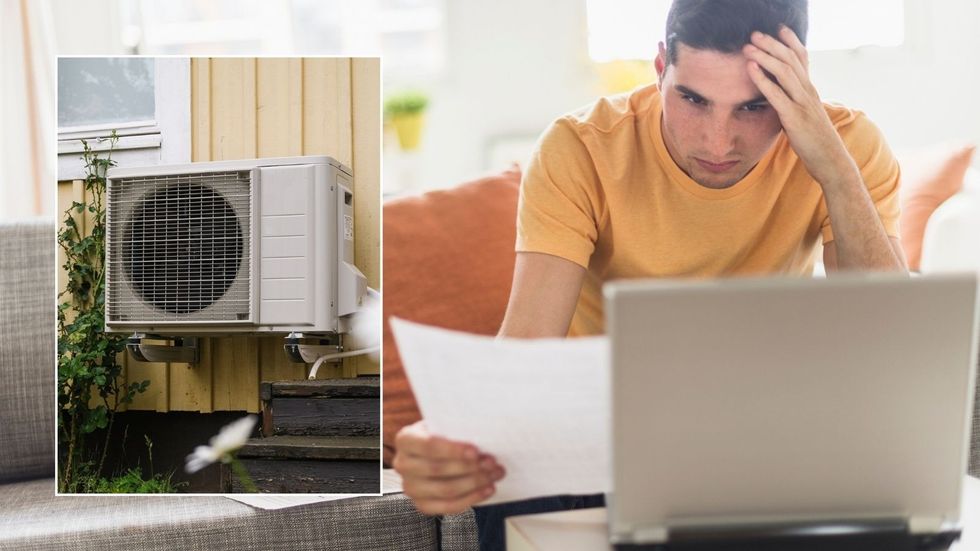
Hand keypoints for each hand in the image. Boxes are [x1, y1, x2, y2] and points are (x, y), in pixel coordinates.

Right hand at [393, 421, 505, 514]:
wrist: (434, 451)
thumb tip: (482, 433)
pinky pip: (448, 507)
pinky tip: (487, 489)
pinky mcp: (422, 504)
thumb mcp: (444, 424)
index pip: (428, 445)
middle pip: (437, 469)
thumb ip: (456, 428)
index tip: (475, 451)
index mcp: (405, 440)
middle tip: (492, 462)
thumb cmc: (443, 434)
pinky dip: (471, 498)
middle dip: (469, 467)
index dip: (452, 450)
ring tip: (494, 474)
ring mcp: (410, 487)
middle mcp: (402, 464)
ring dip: (474, 483)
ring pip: (445, 490)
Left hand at [743, 26, 858, 188]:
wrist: (830, 160)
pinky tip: (751, 69)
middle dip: (772, 45)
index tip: (779, 28)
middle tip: (755, 34)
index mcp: (811, 90)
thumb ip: (795, 101)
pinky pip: (776, 94)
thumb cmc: (815, 140)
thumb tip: (781, 94)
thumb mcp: (806, 114)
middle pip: (791, 60)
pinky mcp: (794, 117)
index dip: (791, 42)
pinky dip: (762, 79)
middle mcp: (808, 92)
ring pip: (784, 72)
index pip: (803, 58)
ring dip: (765, 56)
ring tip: (749, 47)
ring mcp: (802, 104)